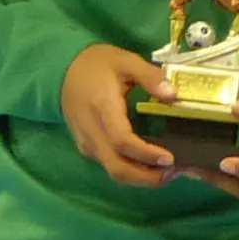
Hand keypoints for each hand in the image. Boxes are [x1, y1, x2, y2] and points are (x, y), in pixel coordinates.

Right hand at [61, 41, 179, 187]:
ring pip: (114, 171)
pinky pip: (110, 165)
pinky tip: (151, 164)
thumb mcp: (126, 60)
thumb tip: (174, 94)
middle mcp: (91, 131)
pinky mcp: (87, 148)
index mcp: (102, 108)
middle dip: (147, 178)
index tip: (170, 158)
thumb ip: (150, 76)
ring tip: (168, 171)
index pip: (122, 141)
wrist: (64, 71)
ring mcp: (87, 143)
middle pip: (117, 167)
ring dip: (141, 178)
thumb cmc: (97, 65)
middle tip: (174, 172)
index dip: (146, 154)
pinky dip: (132, 171)